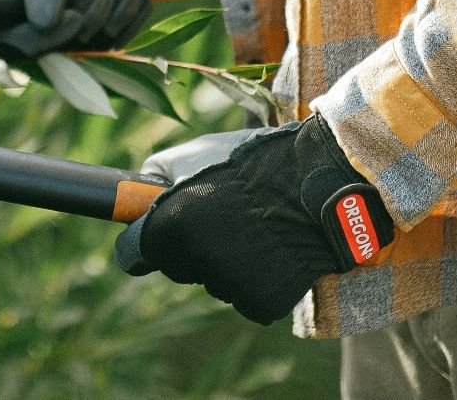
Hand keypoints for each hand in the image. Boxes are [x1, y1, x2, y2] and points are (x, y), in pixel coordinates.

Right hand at [0, 0, 147, 60]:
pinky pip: (127, 34)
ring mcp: (67, 30)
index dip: (43, 41)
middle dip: (92, 7)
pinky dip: (134, 2)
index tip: (74, 17)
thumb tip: (43, 25)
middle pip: (64, 48)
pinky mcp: (99, 30)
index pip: (11, 46)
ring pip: (99, 42)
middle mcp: (30, 24)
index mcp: (0, 1)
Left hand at [114, 117, 393, 324]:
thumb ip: (156, 176)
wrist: (323, 182)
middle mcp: (195, 261)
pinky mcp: (263, 303)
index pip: (133, 254)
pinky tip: (275, 252)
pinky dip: (258, 280)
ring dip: (229, 262)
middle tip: (225, 217)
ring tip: (257, 227)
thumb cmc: (256, 163)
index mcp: (170, 227)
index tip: (154, 234)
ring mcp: (230, 285)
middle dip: (193, 247)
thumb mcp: (195, 153)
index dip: (144, 240)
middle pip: (178, 267)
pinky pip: (247, 298)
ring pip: (215, 282)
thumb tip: (133, 196)